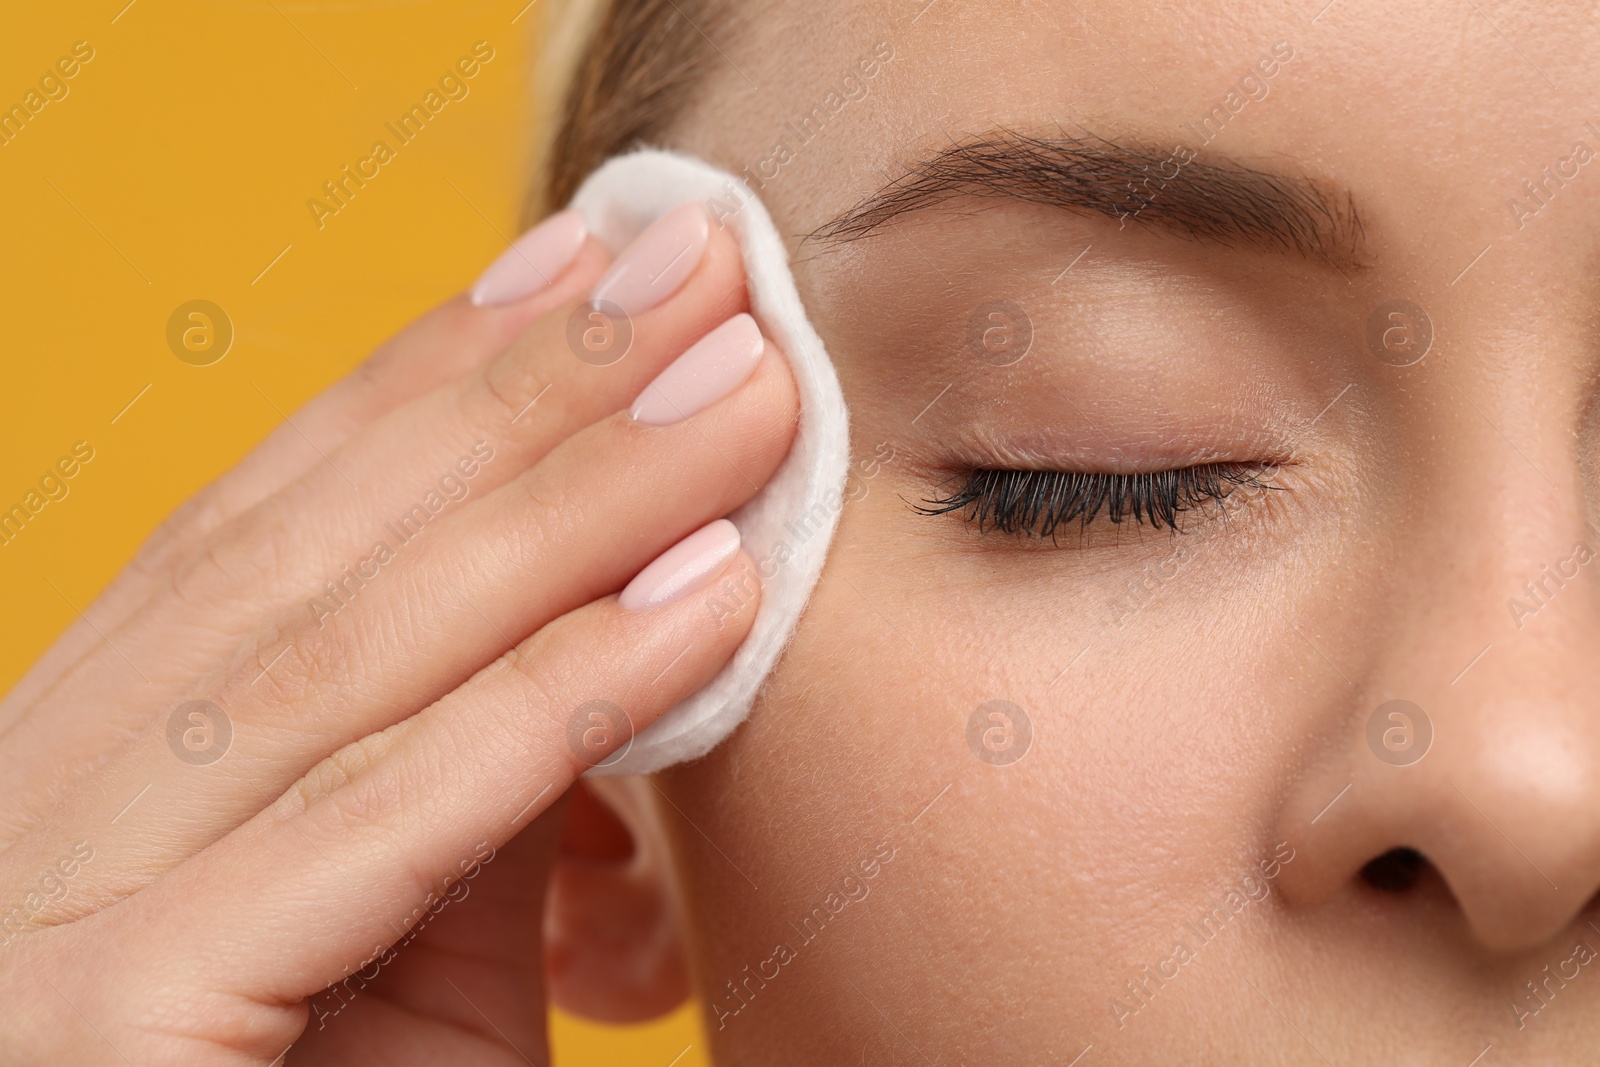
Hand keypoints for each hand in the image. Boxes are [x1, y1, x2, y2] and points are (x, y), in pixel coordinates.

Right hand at [0, 205, 794, 1064]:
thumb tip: (619, 634)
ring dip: (579, 503)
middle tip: (697, 272)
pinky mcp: (114, 1027)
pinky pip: (386, 826)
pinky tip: (707, 596)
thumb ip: (470, 792)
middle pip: (326, 549)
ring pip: (360, 649)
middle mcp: (47, 798)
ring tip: (742, 392)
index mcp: (98, 756)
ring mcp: (61, 909)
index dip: (435, 371)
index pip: (283, 517)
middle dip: (530, 394)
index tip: (582, 260)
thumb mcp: (394, 938)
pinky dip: (560, 700)